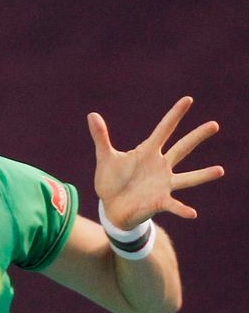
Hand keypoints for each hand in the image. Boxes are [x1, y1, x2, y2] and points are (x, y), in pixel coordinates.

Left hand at [87, 96, 223, 228]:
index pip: (164, 129)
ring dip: (203, 175)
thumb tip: (91, 114)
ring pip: (187, 178)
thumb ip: (101, 137)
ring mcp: (163, 184)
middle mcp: (160, 166)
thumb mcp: (106, 158)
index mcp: (147, 152)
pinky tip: (192, 213)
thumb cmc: (111, 181)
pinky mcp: (160, 202)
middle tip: (214, 125)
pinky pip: (174, 205)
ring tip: (220, 170)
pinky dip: (183, 210)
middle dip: (197, 136)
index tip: (188, 99)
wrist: (111, 207)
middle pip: (182, 148)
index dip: (175, 115)